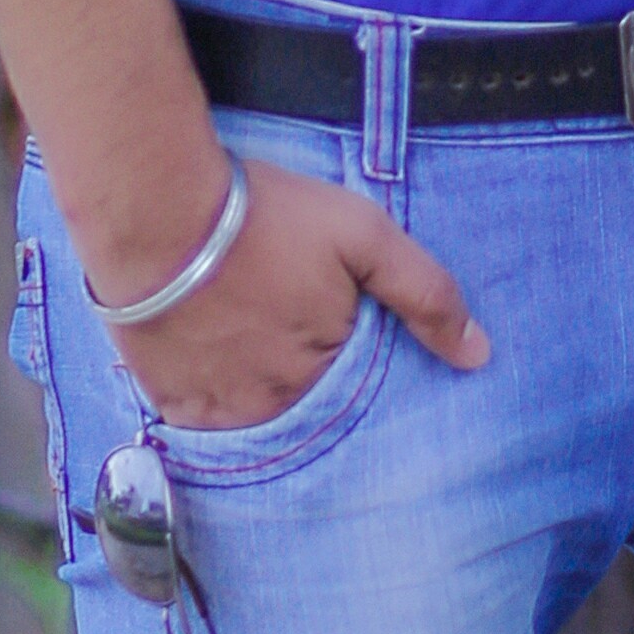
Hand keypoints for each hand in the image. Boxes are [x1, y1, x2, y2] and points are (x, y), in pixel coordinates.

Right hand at [110, 152, 486, 431]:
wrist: (155, 210)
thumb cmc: (263, 216)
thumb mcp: (362, 235)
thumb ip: (424, 293)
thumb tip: (478, 354)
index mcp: (327, 376)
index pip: (358, 394)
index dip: (349, 357)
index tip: (331, 323)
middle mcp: (275, 407)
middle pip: (307, 408)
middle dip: (306, 376)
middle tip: (284, 323)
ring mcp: (219, 410)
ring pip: (258, 417)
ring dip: (262, 390)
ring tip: (251, 339)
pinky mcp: (171, 400)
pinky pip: (203, 423)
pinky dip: (214, 398)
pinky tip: (216, 358)